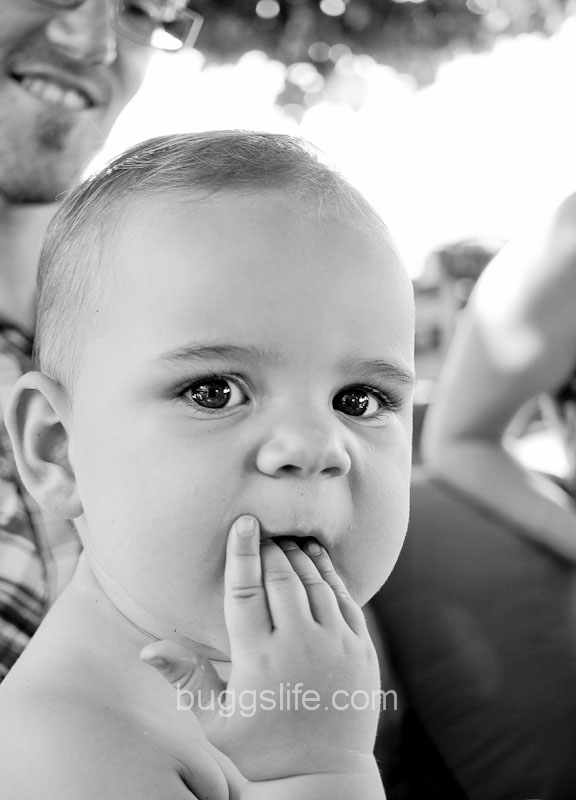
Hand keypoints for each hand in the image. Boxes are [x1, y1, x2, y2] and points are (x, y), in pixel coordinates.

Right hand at [141, 515, 380, 782]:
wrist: (323, 778)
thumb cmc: (260, 748)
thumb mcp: (214, 719)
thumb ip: (185, 678)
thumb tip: (147, 649)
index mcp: (258, 658)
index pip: (245, 589)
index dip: (243, 552)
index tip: (244, 522)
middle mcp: (299, 644)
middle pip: (283, 578)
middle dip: (272, 548)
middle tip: (264, 531)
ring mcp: (335, 645)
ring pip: (316, 583)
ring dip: (300, 557)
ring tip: (287, 540)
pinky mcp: (361, 650)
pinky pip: (347, 600)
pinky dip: (332, 574)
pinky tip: (319, 560)